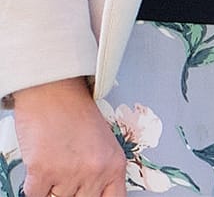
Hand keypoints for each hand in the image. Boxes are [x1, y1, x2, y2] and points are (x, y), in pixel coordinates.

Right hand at [11, 77, 125, 196]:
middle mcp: (96, 171)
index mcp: (115, 164)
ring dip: (52, 186)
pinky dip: (35, 186)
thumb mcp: (103, 144)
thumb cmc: (76, 113)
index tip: (89, 195)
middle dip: (72, 192)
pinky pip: (36, 196)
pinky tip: (40, 167)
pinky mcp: (43, 172)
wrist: (54, 92)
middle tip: (66, 176)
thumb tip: (93, 191)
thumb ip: (101, 171)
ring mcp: (70, 173)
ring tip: (55, 163)